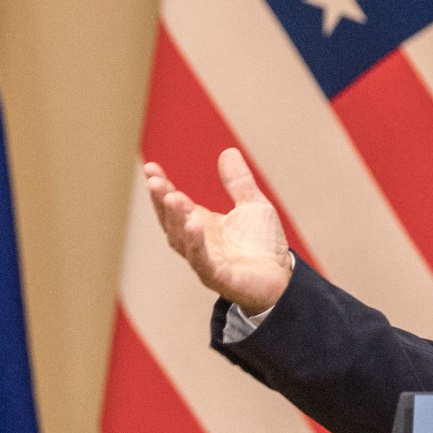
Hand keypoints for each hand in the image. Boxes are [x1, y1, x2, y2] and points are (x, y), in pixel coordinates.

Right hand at [144, 148, 293, 314]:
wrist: (283, 280)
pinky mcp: (219, 277)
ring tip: (172, 197)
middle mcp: (197, 243)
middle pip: (171, 221)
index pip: (174, 204)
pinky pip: (202, 261)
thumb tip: (228, 151)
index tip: (150, 168)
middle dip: (161, 201)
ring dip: (176, 219)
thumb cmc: (264, 246)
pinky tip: (194, 225)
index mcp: (201, 224)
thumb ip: (239, 182)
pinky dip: (195, 244)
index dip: (161, 187)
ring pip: (182, 240)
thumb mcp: (253, 205)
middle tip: (155, 181)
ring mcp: (205, 261)